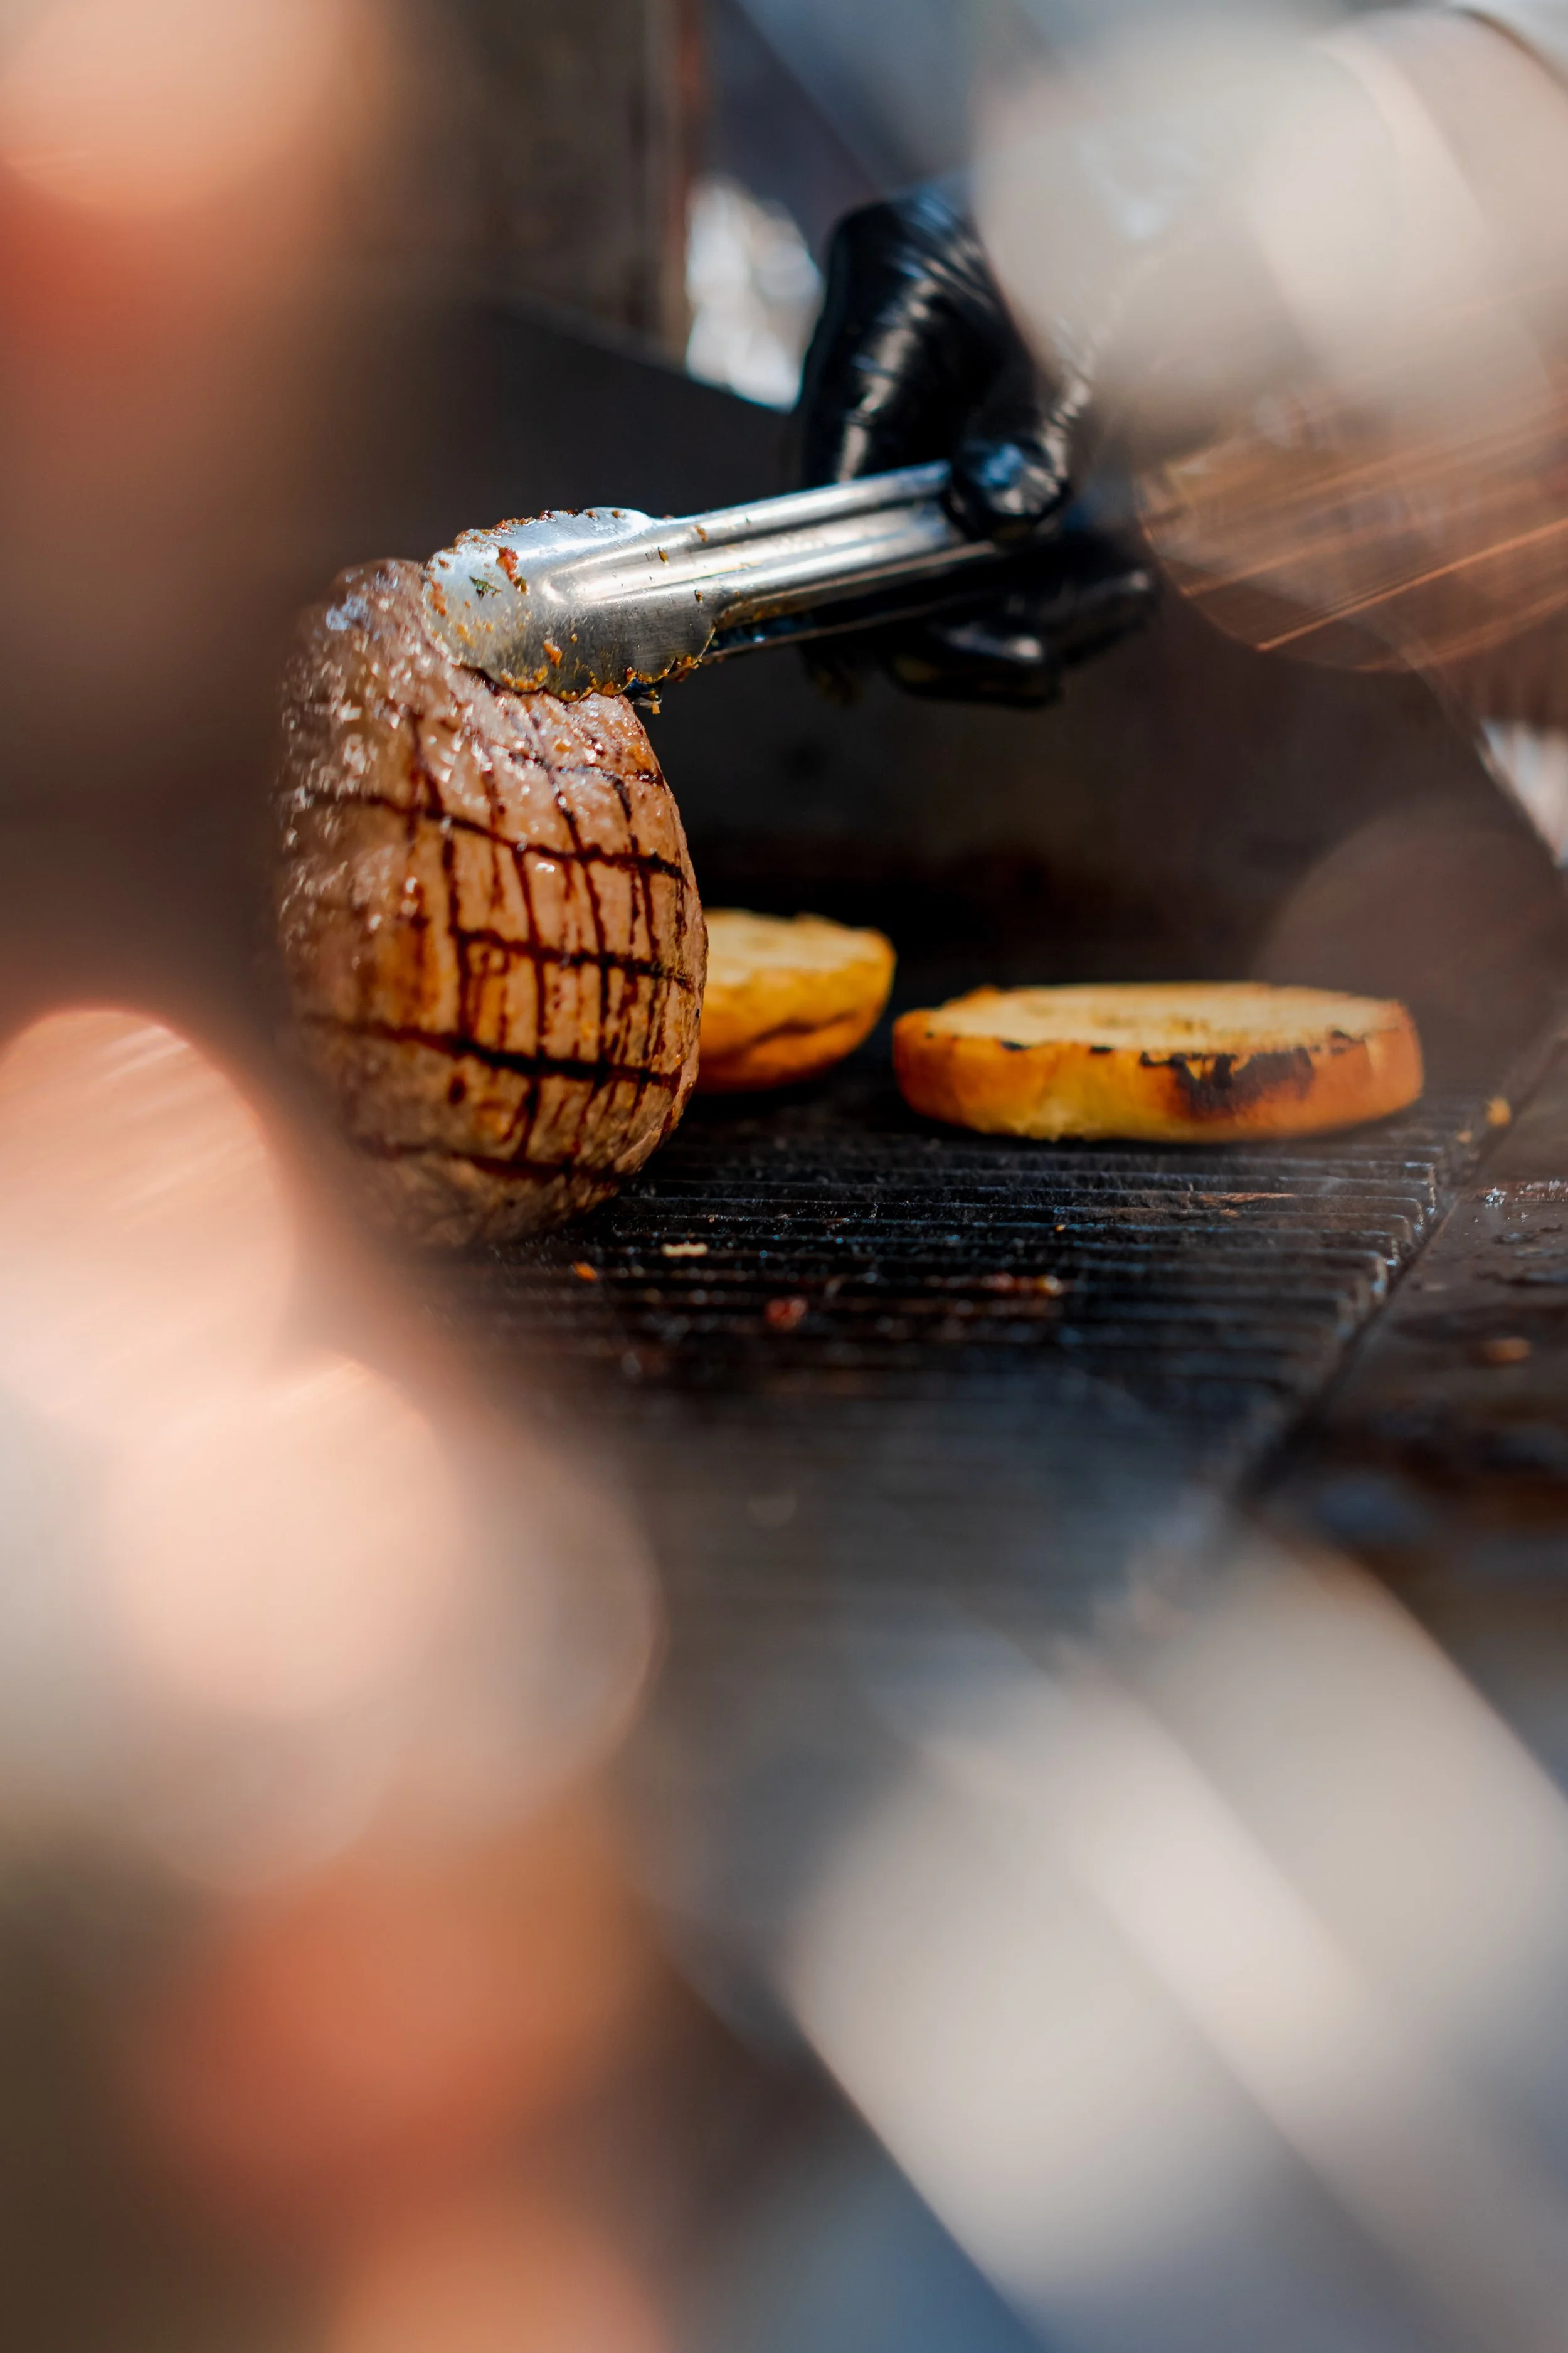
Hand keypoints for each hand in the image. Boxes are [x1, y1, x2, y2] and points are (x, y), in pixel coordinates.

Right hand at [795, 185, 1153, 706]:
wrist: (1227, 195)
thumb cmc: (1164, 220)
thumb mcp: (1114, 319)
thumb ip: (1045, 422)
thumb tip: (991, 521)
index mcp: (889, 279)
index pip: (830, 449)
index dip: (831, 570)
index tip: (850, 669)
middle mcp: (885, 346)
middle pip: (866, 524)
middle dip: (949, 615)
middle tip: (1041, 662)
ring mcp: (928, 398)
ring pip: (927, 555)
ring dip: (1017, 609)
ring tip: (1124, 602)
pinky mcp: (980, 444)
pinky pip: (985, 549)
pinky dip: (1047, 587)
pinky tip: (1119, 593)